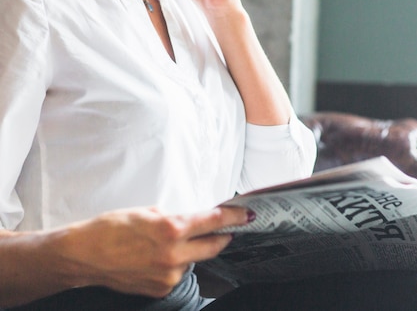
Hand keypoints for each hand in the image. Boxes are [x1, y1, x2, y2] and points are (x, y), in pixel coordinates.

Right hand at [61, 206, 249, 297]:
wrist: (84, 256)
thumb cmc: (113, 227)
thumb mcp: (149, 211)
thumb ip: (176, 217)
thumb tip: (196, 220)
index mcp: (171, 229)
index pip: (214, 222)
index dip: (235, 217)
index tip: (247, 214)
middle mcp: (173, 255)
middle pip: (214, 246)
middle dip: (224, 236)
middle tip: (229, 227)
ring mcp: (167, 275)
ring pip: (195, 260)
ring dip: (195, 250)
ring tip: (175, 240)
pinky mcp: (160, 288)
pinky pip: (179, 272)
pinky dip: (178, 262)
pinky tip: (161, 255)